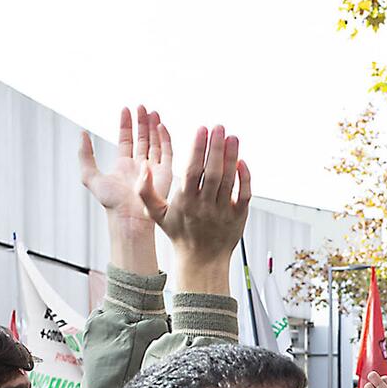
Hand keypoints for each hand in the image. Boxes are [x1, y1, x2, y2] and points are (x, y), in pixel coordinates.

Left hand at [79, 107, 170, 219]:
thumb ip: (85, 155)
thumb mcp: (90, 176)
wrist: (131, 216)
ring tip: (152, 111)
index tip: (126, 109)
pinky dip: (165, 138)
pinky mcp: (165, 173)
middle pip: (142, 138)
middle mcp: (139, 165)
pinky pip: (167, 152)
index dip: (126, 124)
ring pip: (155, 142)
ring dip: (153, 127)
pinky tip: (161, 126)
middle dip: (141, 122)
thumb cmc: (112, 202)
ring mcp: (153, 168)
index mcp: (123, 165)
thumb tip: (82, 134)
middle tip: (141, 106)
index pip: (126, 139)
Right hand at [139, 124, 249, 289]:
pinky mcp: (238, 216)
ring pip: (228, 180)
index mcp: (185, 201)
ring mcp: (223, 211)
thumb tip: (142, 167)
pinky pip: (244, 194)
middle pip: (212, 172)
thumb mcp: (157, 215)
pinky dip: (244, 177)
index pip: (192, 171)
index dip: (198, 149)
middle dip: (216, 147)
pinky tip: (242, 160)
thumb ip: (146, 192)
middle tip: (219, 127)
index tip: (201, 129)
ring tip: (232, 137)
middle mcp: (205, 205)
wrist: (202, 260)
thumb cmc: (180, 234)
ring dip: (232, 156)